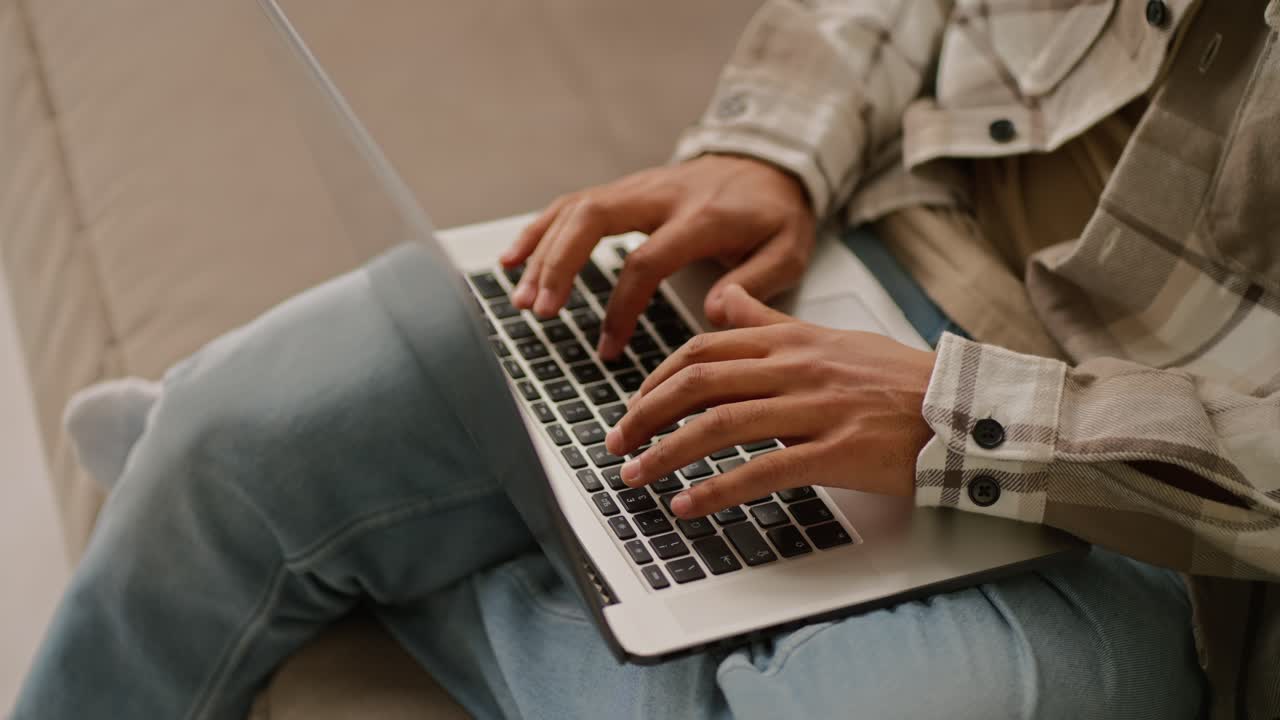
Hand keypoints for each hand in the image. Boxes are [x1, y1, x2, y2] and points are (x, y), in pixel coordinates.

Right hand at [501, 155, 814, 357]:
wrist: (772, 162)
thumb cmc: (776, 213)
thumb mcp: (788, 250)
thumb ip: (756, 282)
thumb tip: (712, 311)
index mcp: (701, 217)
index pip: (646, 260)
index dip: (621, 307)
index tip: (608, 349)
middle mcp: (661, 195)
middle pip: (592, 219)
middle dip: (559, 265)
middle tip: (539, 310)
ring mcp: (639, 188)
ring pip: (575, 209)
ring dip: (541, 252)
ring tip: (520, 297)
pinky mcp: (626, 191)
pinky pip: (573, 205)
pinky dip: (539, 230)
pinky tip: (513, 259)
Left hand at [604, 284, 936, 518]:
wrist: (963, 408)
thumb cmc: (896, 379)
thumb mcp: (827, 338)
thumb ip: (768, 323)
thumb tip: (721, 298)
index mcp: (790, 342)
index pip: (702, 350)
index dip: (655, 379)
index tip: (632, 406)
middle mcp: (796, 368)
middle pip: (698, 383)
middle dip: (644, 415)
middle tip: (616, 444)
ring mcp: (816, 409)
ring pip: (721, 425)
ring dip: (666, 454)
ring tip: (634, 477)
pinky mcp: (838, 452)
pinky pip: (764, 470)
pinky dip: (718, 489)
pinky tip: (688, 504)